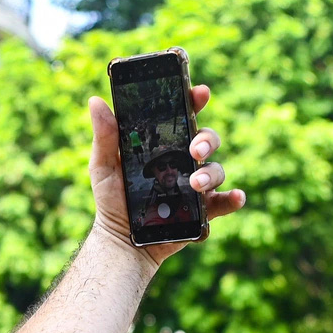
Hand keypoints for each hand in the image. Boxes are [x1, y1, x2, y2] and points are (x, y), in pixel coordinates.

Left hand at [87, 78, 244, 267]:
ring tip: (195, 185)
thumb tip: (96, 101)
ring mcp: (196, 186)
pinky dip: (233, 199)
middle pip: (207, 140)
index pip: (185, 116)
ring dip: (210, 173)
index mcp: (165, 145)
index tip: (199, 92)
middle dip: (206, 140)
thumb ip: (105, 136)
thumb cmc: (112, 200)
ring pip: (216, 170)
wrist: (121, 240)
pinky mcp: (203, 212)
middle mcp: (185, 161)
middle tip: (194, 149)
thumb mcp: (104, 166)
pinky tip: (236, 197)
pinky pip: (224, 202)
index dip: (195, 100)